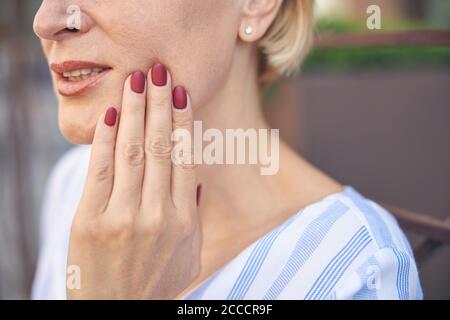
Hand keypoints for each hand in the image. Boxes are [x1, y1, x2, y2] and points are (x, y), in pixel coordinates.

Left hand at [67, 64, 200, 299]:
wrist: (120, 314)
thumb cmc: (158, 283)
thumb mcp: (190, 254)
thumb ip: (192, 215)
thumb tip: (191, 179)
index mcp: (184, 220)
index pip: (184, 158)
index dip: (182, 121)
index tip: (180, 93)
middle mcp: (157, 214)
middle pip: (159, 147)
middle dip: (159, 104)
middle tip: (159, 71)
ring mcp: (123, 217)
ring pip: (133, 151)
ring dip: (135, 111)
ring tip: (138, 80)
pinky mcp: (91, 221)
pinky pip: (101, 170)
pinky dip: (108, 138)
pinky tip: (114, 111)